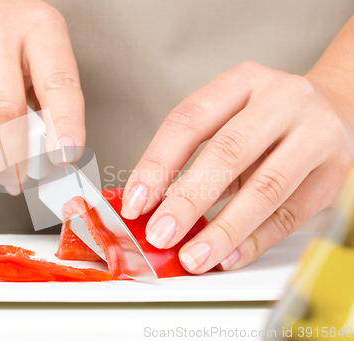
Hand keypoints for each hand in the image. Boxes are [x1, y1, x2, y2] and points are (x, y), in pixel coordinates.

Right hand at [0, 0, 83, 193]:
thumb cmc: (8, 34)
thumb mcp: (41, 52)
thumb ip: (49, 98)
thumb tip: (51, 153)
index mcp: (39, 28)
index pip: (58, 83)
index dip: (65, 124)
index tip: (65, 156)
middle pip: (4, 112)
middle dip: (15, 160)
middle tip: (21, 179)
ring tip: (2, 161)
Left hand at [121, 61, 353, 273]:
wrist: (335, 108)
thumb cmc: (268, 118)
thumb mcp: (229, 119)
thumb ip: (194, 157)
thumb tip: (154, 206)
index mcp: (243, 81)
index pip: (189, 120)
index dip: (156, 164)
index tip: (135, 202)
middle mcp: (282, 100)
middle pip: (228, 152)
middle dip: (188, 200)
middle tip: (160, 234)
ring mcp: (315, 134)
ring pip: (265, 188)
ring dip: (222, 230)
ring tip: (193, 256)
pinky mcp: (336, 172)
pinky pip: (291, 215)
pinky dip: (254, 241)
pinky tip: (228, 256)